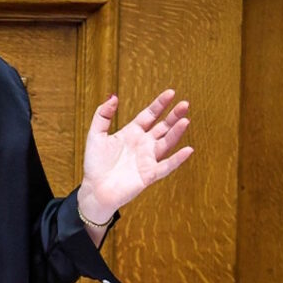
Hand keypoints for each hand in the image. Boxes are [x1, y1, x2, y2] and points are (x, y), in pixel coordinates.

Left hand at [78, 89, 192, 220]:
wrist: (94, 189)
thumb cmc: (95, 164)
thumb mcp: (95, 135)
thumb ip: (102, 115)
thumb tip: (113, 96)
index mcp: (132, 133)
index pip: (149, 115)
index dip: (160, 104)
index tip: (171, 93)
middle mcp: (143, 144)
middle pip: (163, 127)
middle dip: (174, 115)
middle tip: (185, 103)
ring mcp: (148, 159)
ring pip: (166, 143)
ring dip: (176, 132)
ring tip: (185, 120)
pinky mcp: (149, 175)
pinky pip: (166, 166)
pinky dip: (177, 159)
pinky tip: (188, 150)